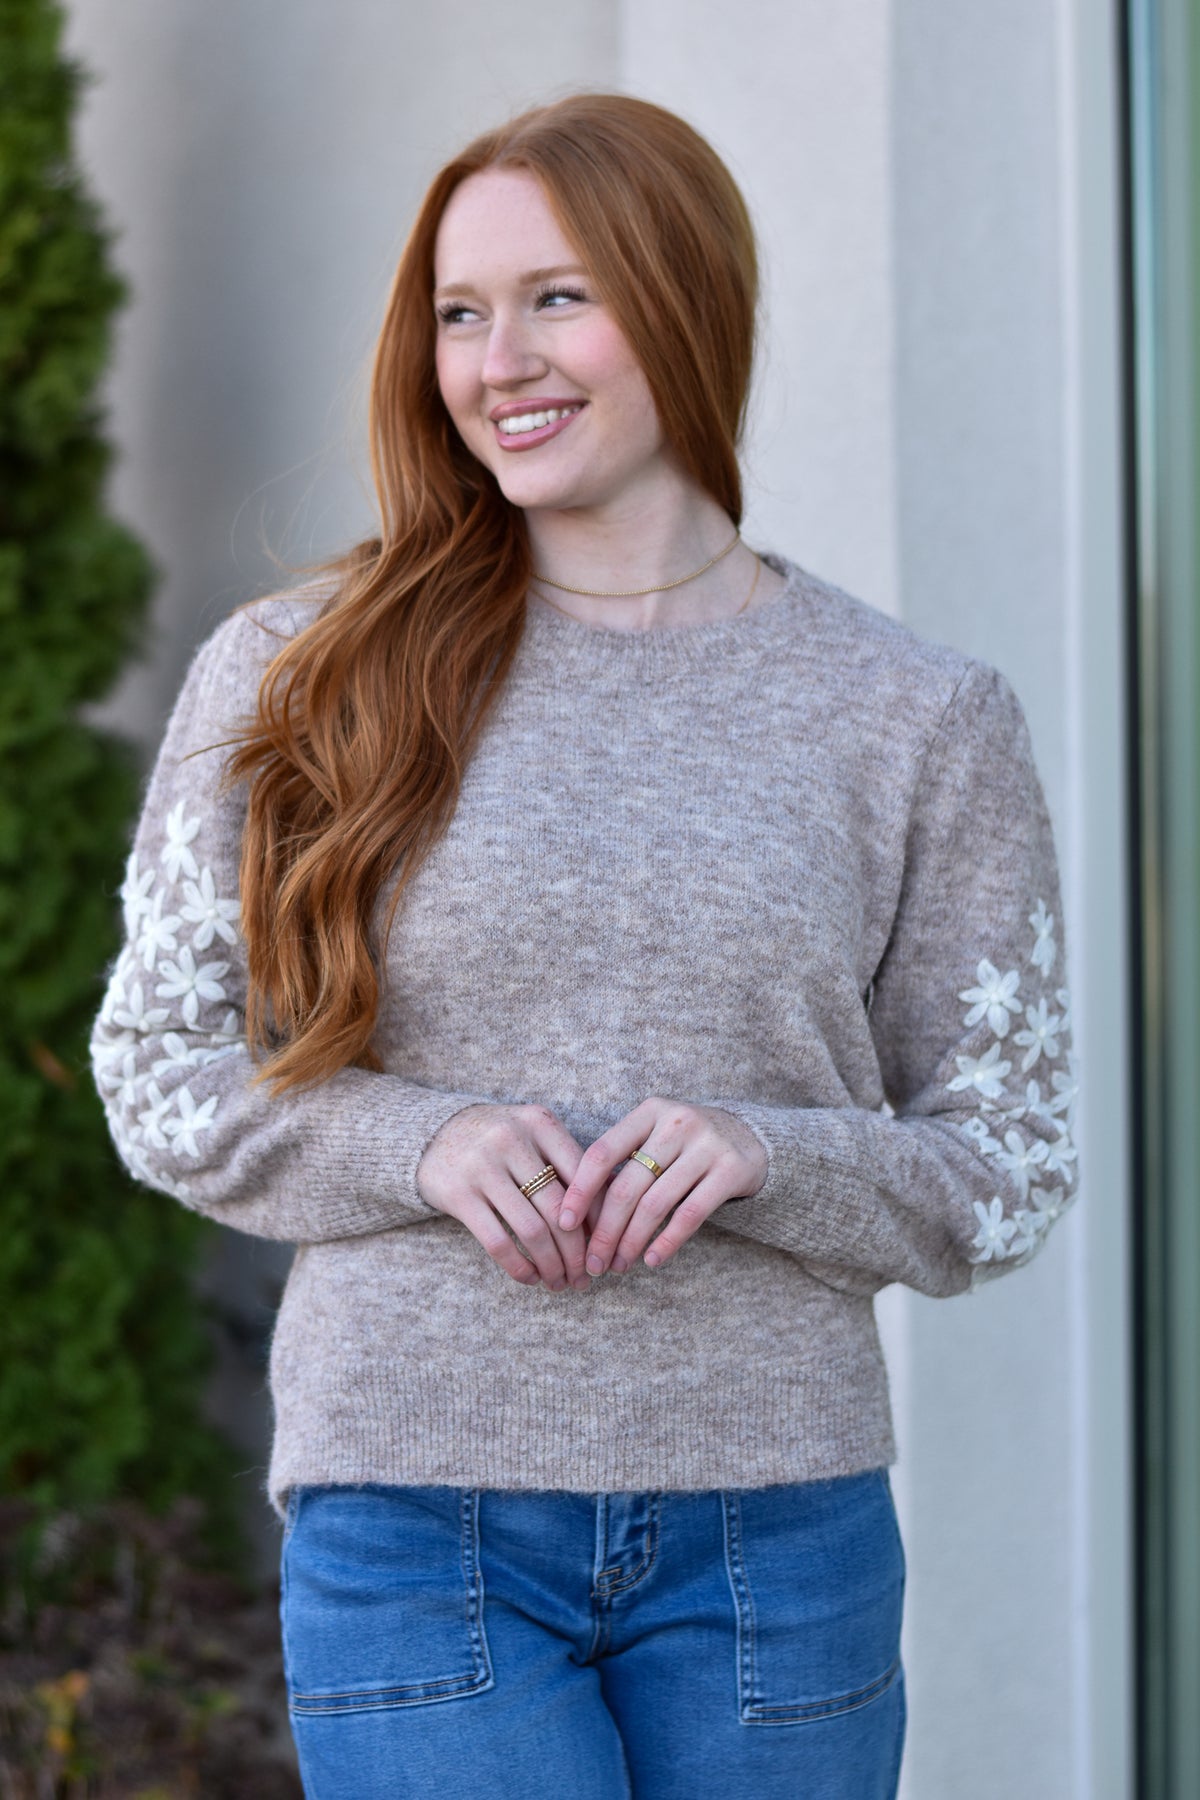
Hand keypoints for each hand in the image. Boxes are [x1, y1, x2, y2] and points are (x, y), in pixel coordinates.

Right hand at [417, 1103, 596, 1290]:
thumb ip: (567, 1163)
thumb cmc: (500, 1142)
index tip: (606, 1245)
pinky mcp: (458, 1194)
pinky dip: (520, 1267)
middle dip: (578, 1252)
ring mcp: (482, 1166)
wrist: (434, 1133)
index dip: (600, 1217)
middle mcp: (512, 1139)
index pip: (583, 1176)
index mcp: (539, 1122)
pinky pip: (498, 1242)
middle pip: (560, 1208)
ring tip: (561, 1283)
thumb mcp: (533, 1136)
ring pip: (532, 1230)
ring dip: (552, 1265)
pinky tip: (531, 1278)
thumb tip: (611, 1215)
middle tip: (586, 1277)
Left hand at [556, 1098, 767, 1273]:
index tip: (564, 1223)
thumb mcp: (655, 1135)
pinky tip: (652, 1260)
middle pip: (627, 1186)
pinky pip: (690, 1215)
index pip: (602, 1153)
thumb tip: (577, 1215)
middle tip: (594, 1262)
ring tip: (619, 1265)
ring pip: (656, 1204)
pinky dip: (667, 1242)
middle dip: (605, 1231)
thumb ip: (624, 1162)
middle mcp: (676, 1122)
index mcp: (649, 1111)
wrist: (751, 1137)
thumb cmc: (687, 1144)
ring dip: (632, 1242)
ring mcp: (706, 1145)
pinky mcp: (731, 1169)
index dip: (579, 1190)